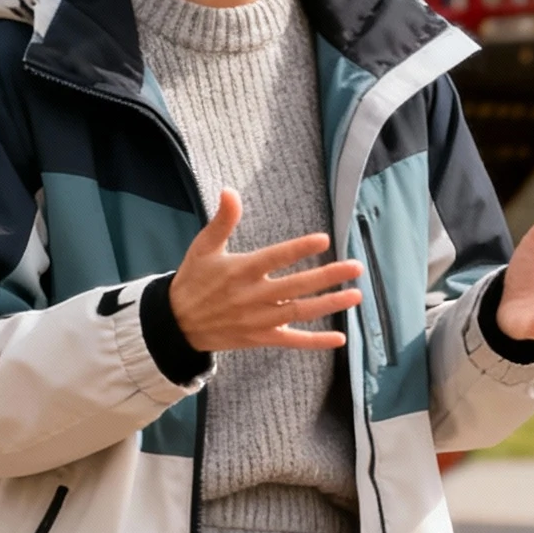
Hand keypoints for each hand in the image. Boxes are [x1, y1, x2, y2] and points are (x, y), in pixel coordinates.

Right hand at [170, 188, 361, 352]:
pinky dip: (315, 342)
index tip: (324, 240)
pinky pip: (292, 340)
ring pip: (300, 312)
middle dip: (328, 276)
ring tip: (356, 295)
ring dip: (330, 304)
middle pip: (296, 286)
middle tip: (356, 267)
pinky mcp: (260, 337)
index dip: (299, 249)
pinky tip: (340, 339)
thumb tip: (230, 191)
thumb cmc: (194, 280)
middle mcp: (252, 296)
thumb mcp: (203, 247)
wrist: (176, 324)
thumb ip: (222, 220)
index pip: (275, 257)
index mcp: (240, 271)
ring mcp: (259, 319)